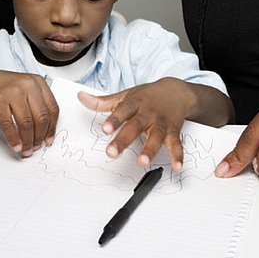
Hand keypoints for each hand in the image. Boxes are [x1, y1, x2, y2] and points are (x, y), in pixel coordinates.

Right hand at [0, 67, 58, 156]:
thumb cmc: (3, 88)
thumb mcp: (25, 90)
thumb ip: (36, 104)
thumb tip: (45, 132)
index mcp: (38, 82)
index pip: (52, 108)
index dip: (52, 128)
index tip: (49, 140)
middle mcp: (28, 84)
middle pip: (41, 117)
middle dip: (39, 137)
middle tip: (35, 148)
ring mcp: (13, 91)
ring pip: (26, 122)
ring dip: (27, 141)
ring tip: (25, 150)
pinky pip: (8, 124)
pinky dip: (13, 139)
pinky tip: (15, 146)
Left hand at [78, 77, 205, 170]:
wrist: (175, 91)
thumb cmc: (146, 96)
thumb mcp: (125, 96)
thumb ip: (103, 101)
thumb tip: (81, 97)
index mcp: (135, 104)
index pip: (123, 111)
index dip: (114, 120)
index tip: (105, 129)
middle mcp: (148, 113)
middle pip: (135, 126)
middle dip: (124, 139)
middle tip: (112, 153)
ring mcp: (161, 123)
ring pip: (156, 136)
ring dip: (150, 149)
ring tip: (142, 162)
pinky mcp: (173, 131)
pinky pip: (176, 144)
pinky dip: (178, 155)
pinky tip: (176, 166)